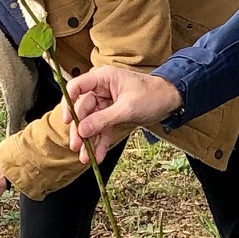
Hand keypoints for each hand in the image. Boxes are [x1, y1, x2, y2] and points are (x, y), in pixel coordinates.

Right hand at [65, 66, 183, 160]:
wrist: (170, 101)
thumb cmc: (152, 95)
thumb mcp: (127, 108)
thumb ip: (103, 119)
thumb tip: (82, 130)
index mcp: (103, 79)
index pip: (76, 87)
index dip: (68, 103)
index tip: (68, 121)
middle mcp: (101, 90)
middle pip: (81, 110)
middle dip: (79, 130)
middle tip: (76, 146)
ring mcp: (105, 104)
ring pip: (90, 123)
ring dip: (88, 141)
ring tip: (86, 158)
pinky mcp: (111, 116)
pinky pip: (102, 130)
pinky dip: (100, 143)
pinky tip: (98, 156)